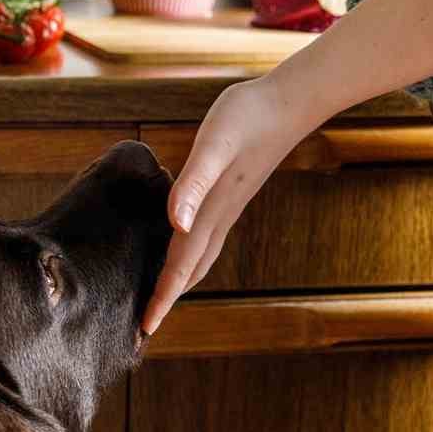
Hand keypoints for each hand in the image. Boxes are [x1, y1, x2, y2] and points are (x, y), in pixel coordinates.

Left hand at [141, 76, 321, 335]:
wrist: (288, 101)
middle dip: (168, 299)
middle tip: (145, 328)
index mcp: (210, 211)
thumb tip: (176, 224)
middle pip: (190, 269)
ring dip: (180, 280)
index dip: (162, 297)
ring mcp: (226, 207)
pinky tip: (179, 248)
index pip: (180, 265)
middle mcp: (218, 216)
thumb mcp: (213, 146)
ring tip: (160, 299)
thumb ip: (193, 184)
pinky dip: (189, 254)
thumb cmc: (246, 116)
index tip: (144, 330)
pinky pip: (204, 236)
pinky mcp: (229, 194)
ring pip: (199, 256)